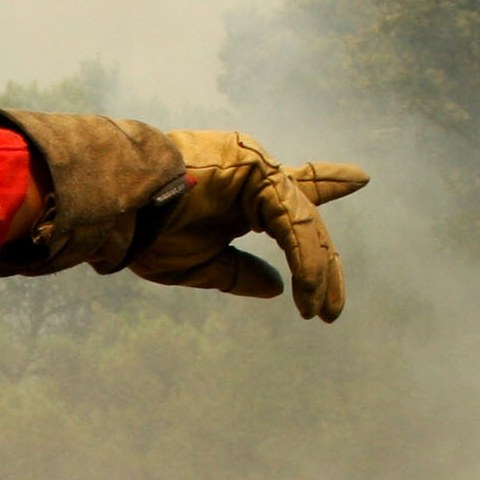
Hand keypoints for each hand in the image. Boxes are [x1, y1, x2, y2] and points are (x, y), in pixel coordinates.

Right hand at [133, 135, 365, 319]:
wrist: (117, 209)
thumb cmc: (146, 234)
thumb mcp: (200, 264)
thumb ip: (240, 273)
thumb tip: (279, 288)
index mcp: (244, 193)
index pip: (295, 194)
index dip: (328, 184)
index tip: (361, 177)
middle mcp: (256, 174)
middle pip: (305, 219)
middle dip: (324, 266)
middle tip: (332, 311)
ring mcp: (258, 168)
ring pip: (304, 224)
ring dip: (317, 271)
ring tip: (321, 310)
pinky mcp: (256, 171)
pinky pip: (292, 222)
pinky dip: (304, 258)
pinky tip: (309, 289)